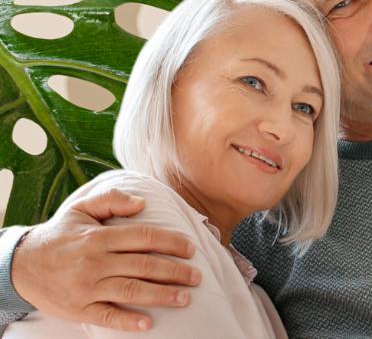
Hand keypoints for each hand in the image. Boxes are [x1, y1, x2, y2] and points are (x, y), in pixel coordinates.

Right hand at [10, 188, 201, 331]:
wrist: (21, 265)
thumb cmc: (59, 236)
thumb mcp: (80, 209)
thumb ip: (111, 201)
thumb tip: (142, 202)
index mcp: (99, 237)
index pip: (145, 237)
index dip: (172, 242)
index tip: (191, 249)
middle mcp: (95, 262)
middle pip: (144, 265)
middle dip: (176, 272)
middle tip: (198, 276)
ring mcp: (87, 287)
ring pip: (131, 291)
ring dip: (162, 295)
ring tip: (186, 298)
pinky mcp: (79, 309)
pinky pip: (107, 316)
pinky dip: (127, 321)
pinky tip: (147, 324)